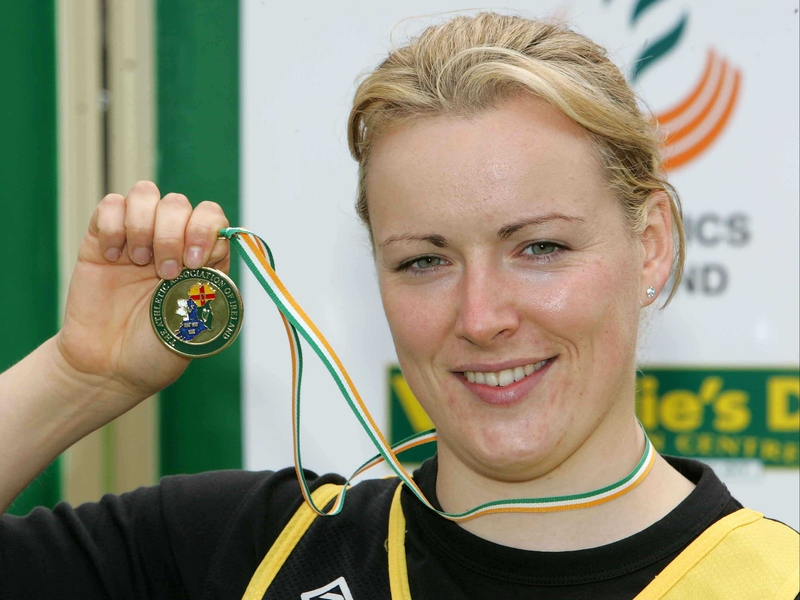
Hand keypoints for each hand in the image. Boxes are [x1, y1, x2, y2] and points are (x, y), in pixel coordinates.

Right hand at [55, 181, 229, 414]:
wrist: (109, 368)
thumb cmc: (157, 350)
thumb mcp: (197, 325)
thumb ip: (210, 287)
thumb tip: (217, 248)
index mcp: (202, 260)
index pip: (212, 218)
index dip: (205, 230)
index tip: (194, 261)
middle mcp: (173, 242)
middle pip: (180, 203)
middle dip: (173, 234)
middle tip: (165, 272)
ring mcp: (138, 238)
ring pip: (147, 194)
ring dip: (144, 225)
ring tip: (138, 262)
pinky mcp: (103, 239)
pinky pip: (110, 205)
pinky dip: (113, 225)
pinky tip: (113, 257)